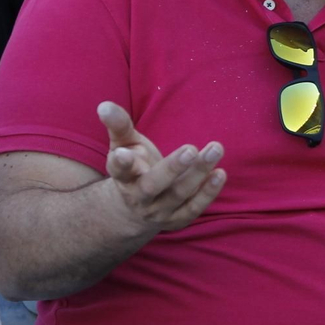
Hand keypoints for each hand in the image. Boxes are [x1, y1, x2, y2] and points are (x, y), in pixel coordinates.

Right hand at [99, 101, 225, 234]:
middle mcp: (139, 196)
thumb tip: (104, 105)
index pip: (120, 171)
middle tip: (191, 149)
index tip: (123, 153)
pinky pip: (193, 208)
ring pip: (178, 194)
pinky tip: (220, 173)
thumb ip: (119, 126)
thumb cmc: (132, 168)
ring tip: (215, 149)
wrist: (133, 210)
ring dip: (198, 173)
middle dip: (172, 168)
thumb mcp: (123, 146)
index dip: (121, 163)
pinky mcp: (177, 219)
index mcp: (123, 177)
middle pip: (152, 185)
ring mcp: (159, 210)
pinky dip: (208, 193)